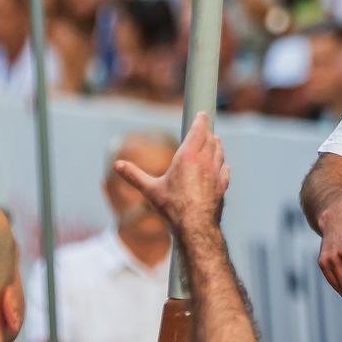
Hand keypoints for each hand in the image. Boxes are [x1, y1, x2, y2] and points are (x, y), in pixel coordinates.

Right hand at [114, 112, 230, 233]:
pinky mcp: (222, 186)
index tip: (202, 114)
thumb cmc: (172, 207)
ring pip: (219, 153)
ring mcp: (216, 174)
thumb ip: (133, 175)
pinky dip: (223, 165)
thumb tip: (116, 165)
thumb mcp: (149, 189)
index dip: (200, 121)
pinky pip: (225, 170)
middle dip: (207, 132)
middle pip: (210, 140)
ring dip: (217, 145)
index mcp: (188, 157)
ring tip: (215, 141)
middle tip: (206, 127)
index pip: (198, 131)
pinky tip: (224, 166)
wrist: (196, 226)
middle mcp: (205, 161)